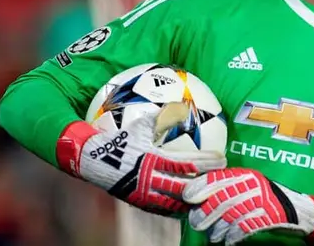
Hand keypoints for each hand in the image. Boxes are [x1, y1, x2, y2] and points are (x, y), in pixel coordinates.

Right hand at [56, 103, 226, 216]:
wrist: (90, 160)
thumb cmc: (116, 139)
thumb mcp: (138, 125)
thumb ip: (161, 117)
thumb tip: (182, 105)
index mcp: (152, 160)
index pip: (186, 164)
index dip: (206, 163)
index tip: (222, 159)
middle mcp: (150, 180)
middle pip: (187, 187)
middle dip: (207, 183)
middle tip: (223, 178)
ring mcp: (145, 195)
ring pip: (177, 201)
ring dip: (195, 197)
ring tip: (210, 192)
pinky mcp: (140, 203)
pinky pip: (164, 208)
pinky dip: (178, 206)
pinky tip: (189, 203)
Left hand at [183, 168, 313, 244]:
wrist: (299, 210)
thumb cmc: (266, 200)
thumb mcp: (247, 188)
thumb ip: (225, 189)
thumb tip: (194, 195)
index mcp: (245, 175)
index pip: (218, 177)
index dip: (200, 187)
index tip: (188, 197)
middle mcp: (253, 184)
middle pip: (221, 199)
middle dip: (205, 213)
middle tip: (197, 223)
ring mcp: (263, 200)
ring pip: (231, 215)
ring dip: (218, 229)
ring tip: (214, 235)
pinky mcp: (270, 217)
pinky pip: (245, 227)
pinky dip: (234, 236)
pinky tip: (230, 240)